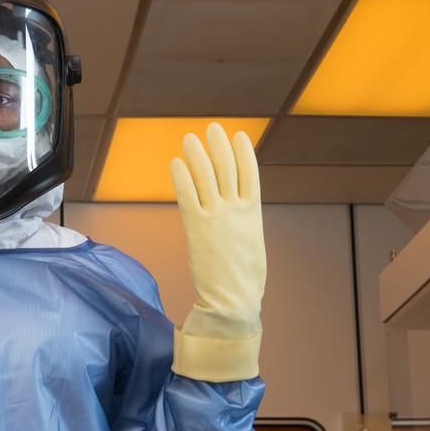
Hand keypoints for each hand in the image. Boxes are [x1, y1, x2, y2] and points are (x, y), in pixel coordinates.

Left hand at [168, 122, 265, 381]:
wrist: (233, 301)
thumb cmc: (244, 279)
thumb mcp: (252, 244)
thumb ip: (245, 223)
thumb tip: (238, 211)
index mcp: (253, 213)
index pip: (250, 174)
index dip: (243, 152)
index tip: (238, 136)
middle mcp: (235, 210)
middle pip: (227, 168)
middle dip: (219, 146)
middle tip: (211, 128)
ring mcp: (216, 217)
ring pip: (206, 176)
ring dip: (197, 155)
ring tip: (190, 139)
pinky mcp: (196, 228)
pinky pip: (187, 195)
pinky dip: (181, 177)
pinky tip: (176, 163)